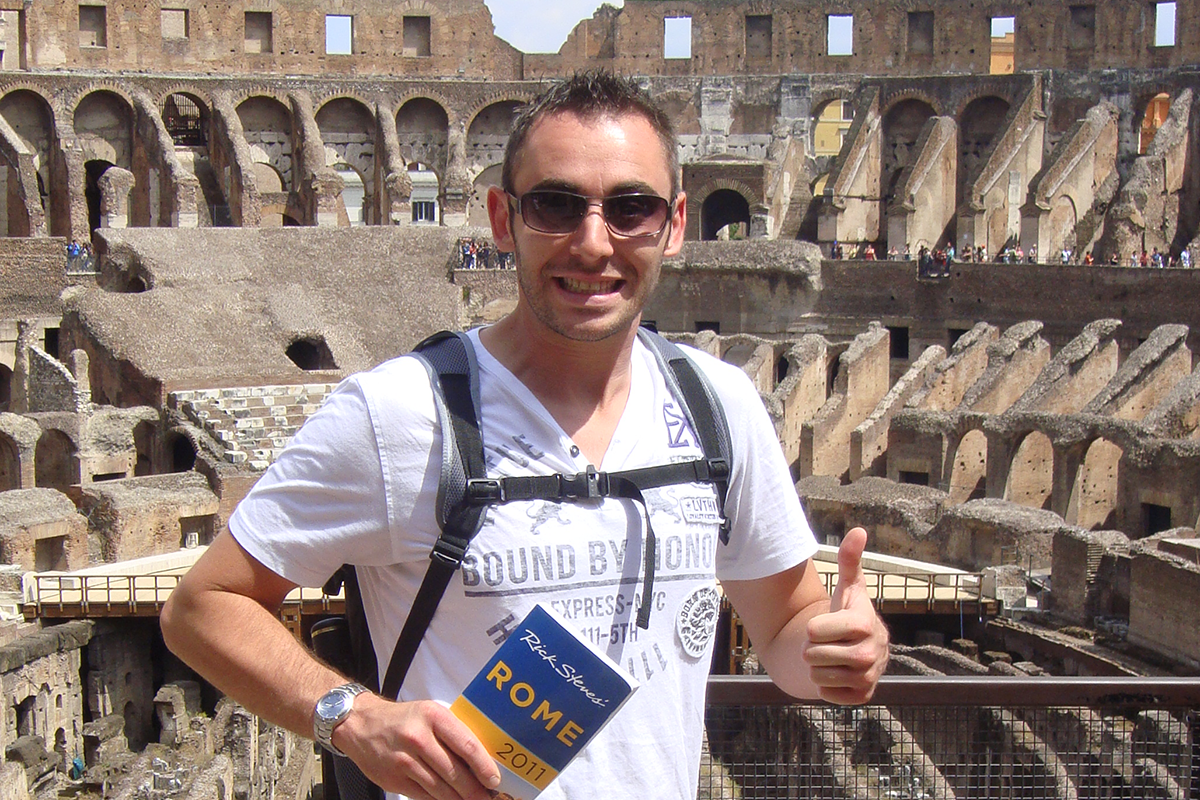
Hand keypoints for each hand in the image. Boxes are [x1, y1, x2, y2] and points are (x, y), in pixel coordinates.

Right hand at [333, 694, 500, 799]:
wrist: (362, 725)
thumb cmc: (404, 720)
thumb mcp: (430, 714)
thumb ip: (453, 733)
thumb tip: (481, 760)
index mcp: (433, 717)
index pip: (466, 745)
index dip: (484, 766)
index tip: (494, 779)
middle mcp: (419, 738)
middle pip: (455, 772)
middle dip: (475, 790)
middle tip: (488, 797)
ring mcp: (405, 761)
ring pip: (441, 789)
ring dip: (459, 799)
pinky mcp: (395, 780)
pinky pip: (424, 796)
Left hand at [802, 527, 888, 703]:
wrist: (860, 647)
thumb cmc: (848, 613)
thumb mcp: (848, 587)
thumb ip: (850, 559)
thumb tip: (858, 530)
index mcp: (864, 623)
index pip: (814, 630)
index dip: (812, 627)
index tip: (823, 624)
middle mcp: (871, 652)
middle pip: (812, 654)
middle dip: (811, 648)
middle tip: (825, 642)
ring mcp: (868, 677)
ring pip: (816, 675)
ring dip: (817, 666)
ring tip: (831, 656)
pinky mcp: (862, 697)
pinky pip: (826, 694)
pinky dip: (825, 686)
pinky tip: (837, 673)